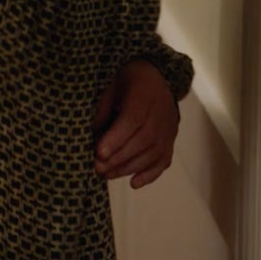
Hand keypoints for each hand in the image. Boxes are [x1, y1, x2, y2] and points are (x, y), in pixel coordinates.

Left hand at [92, 59, 179, 188]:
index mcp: (144, 96)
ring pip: (151, 155)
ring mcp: (168, 131)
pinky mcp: (170, 141)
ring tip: (105, 175)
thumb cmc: (128, 80)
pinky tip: (133, 183)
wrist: (158, 76)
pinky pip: (163, 161)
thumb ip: (102, 107)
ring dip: (128, 168)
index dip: (116, 138)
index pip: (132, 121)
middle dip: (118, 158)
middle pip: (141, 141)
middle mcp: (161, 116)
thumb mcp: (111, 85)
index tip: (99, 153)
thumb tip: (90, 133)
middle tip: (96, 168)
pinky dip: (150, 175)